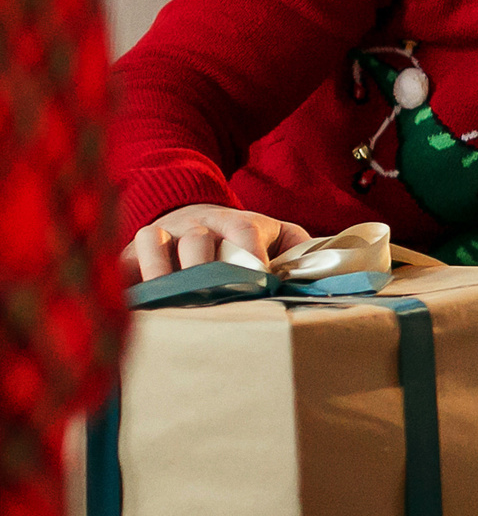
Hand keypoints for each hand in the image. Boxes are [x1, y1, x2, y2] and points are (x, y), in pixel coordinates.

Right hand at [122, 204, 311, 283]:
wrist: (193, 211)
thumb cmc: (242, 237)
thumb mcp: (277, 235)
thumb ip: (299, 250)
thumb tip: (319, 272)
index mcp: (235, 221)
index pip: (244, 230)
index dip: (250, 253)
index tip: (258, 280)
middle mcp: (196, 223)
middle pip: (197, 239)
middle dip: (203, 268)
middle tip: (210, 299)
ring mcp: (161, 233)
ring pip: (154, 240)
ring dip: (159, 271)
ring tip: (166, 302)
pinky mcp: (130, 250)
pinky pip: (121, 259)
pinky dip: (124, 279)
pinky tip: (131, 305)